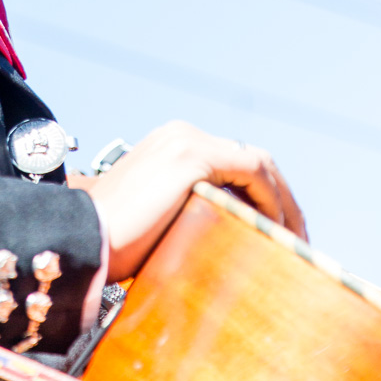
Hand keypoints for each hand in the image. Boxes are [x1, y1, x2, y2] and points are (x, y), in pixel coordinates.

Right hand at [84, 121, 305, 281]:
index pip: (232, 165)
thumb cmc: (112, 244)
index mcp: (169, 147)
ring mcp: (186, 141)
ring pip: (257, 164)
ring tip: (295, 241)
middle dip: (279, 199)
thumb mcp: (159, 222)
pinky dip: (272, 200)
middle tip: (296, 240)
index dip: (263, 198)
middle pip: (250, 161)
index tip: (278, 234)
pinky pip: (252, 171)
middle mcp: (179, 135)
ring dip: (283, 202)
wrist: (84, 240)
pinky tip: (277, 231)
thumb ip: (191, 217)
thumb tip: (224, 243)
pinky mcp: (192, 156)